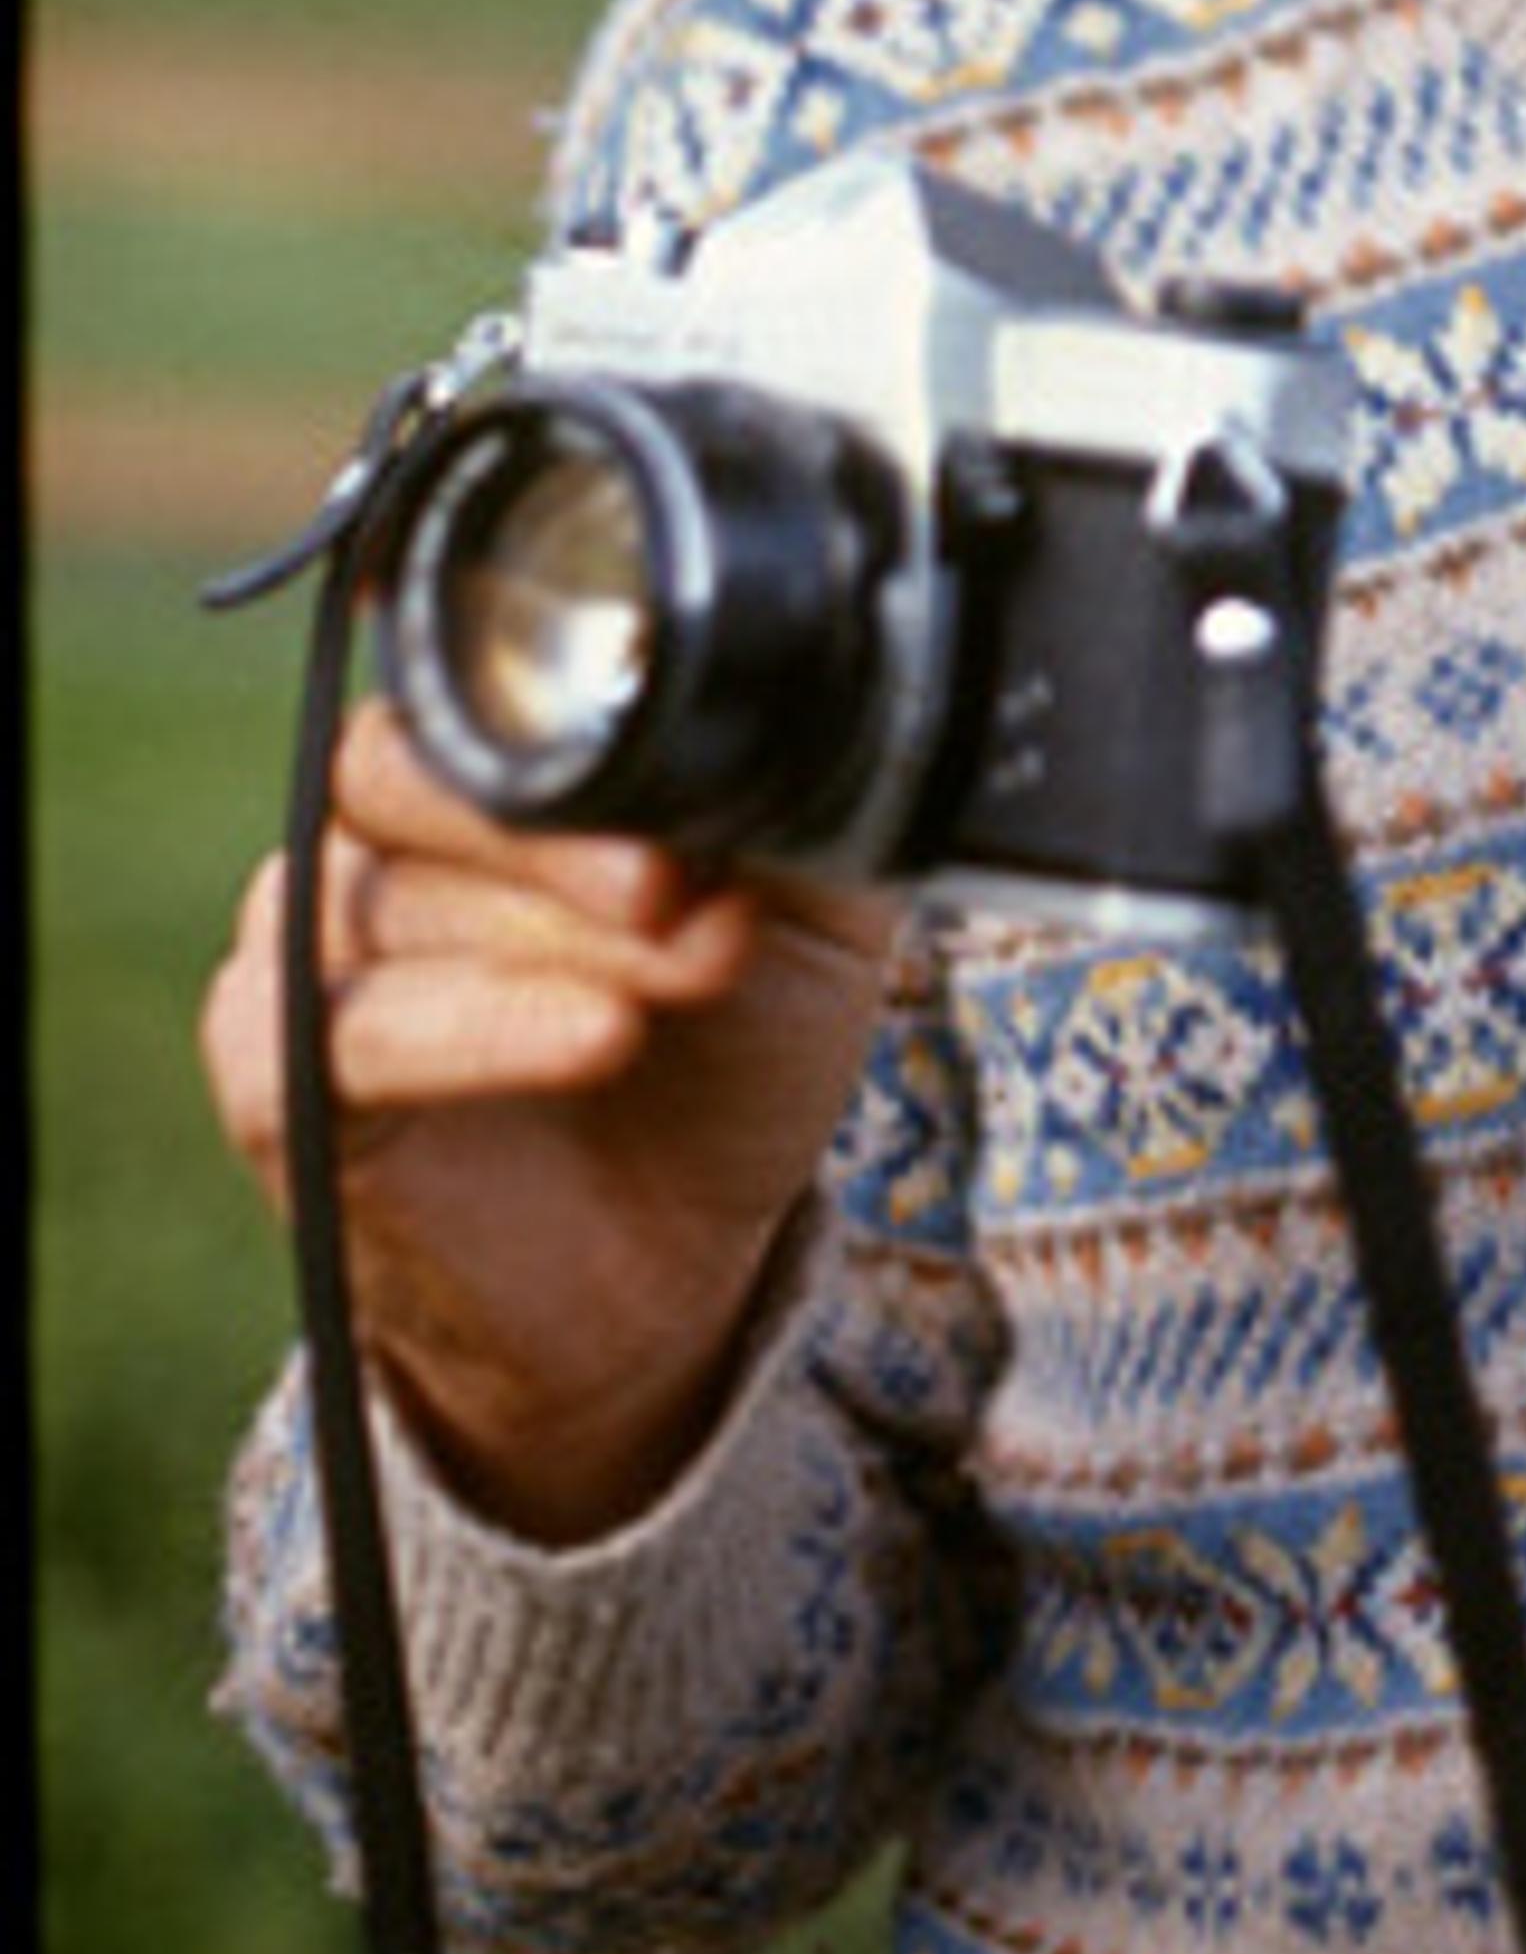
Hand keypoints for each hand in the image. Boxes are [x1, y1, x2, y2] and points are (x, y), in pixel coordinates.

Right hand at [200, 703, 898, 1546]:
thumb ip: (800, 806)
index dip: (590, 732)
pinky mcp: (278, 1083)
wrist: (677, 1260)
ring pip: (393, 902)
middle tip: (682, 889)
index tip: (714, 786)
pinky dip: (482, 1026)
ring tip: (686, 971)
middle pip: (411, 777)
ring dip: (557, 938)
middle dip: (561, 833)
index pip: (485, 693)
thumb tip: (819, 720)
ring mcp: (313, 955)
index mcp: (483, 768)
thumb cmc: (720, 1052)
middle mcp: (373, 839)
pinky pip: (345, 1033)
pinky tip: (598, 1037)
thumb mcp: (806, 913)